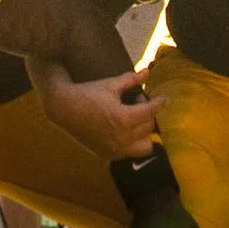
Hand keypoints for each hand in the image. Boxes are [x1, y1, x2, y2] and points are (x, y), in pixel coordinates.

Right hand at [34, 65, 162, 159]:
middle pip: (149, 126)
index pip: (150, 111)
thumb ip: (131, 80)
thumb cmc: (87, 93)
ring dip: (145, 132)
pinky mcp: (110, 155)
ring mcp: (116, 149)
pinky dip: (134, 143)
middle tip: (137, 102)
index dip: (159, 103)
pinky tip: (126, 130)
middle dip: (147, 113)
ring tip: (136, 120)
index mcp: (123, 118)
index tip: (164, 99)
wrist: (64, 109)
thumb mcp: (110, 85)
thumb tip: (148, 72)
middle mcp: (122, 137)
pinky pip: (132, 153)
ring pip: (145, 144)